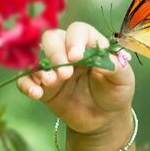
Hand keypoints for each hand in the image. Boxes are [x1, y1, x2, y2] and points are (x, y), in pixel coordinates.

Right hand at [16, 22, 134, 134]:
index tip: (77, 57)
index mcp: (90, 44)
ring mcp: (54, 68)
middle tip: (64, 73)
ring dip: (40, 68)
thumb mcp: (123, 79)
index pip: (78, 31)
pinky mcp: (44, 86)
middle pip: (52, 38)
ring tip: (51, 82)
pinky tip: (36, 94)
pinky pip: (26, 79)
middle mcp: (68, 51)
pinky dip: (26, 84)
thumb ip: (116, 66)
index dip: (75, 40)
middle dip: (55, 53)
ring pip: (37, 57)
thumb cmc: (115, 92)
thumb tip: (101, 59)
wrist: (105, 119)